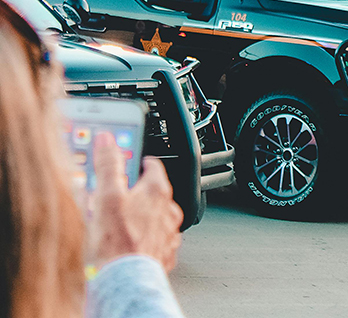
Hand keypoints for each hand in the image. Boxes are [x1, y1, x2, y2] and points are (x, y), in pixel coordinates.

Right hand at [89, 132, 182, 271]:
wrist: (125, 279)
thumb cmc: (117, 240)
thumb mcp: (106, 195)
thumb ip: (108, 165)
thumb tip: (108, 140)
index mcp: (157, 191)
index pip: (154, 165)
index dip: (140, 161)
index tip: (132, 161)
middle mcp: (169, 210)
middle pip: (154, 192)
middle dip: (137, 192)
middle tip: (118, 194)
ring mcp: (169, 232)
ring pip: (156, 216)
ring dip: (141, 216)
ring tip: (120, 221)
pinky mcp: (165, 253)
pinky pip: (156, 238)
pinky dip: (144, 236)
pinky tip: (129, 242)